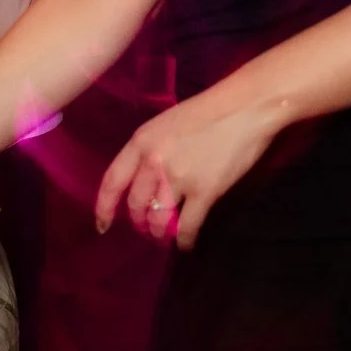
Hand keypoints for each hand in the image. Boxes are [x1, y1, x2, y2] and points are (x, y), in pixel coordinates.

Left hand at [97, 91, 283, 248]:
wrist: (247, 107)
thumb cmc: (210, 110)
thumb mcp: (168, 123)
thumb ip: (151, 149)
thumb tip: (145, 180)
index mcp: (142, 141)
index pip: (112, 182)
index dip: (104, 208)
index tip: (103, 225)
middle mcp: (154, 162)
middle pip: (136, 206)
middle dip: (139, 223)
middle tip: (147, 228)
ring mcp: (179, 178)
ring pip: (158, 220)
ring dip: (159, 233)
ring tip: (165, 235)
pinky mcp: (205, 192)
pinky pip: (187, 226)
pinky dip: (184, 240)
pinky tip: (186, 243)